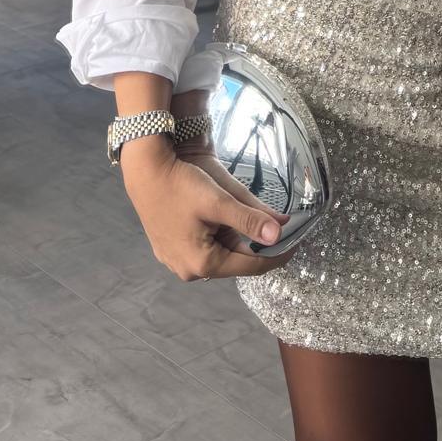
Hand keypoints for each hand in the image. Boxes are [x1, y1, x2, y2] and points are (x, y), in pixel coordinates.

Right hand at [121, 142, 297, 281]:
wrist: (145, 169)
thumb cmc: (181, 184)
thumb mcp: (220, 201)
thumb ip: (250, 219)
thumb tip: (279, 232)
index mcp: (202, 264)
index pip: (250, 266)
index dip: (276, 254)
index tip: (295, 242)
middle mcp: (188, 271)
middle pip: (235, 260)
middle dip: (254, 242)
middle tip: (271, 221)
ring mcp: (176, 261)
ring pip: (220, 252)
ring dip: (235, 235)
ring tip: (242, 211)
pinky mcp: (170, 248)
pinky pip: (204, 246)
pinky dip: (219, 233)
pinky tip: (221, 214)